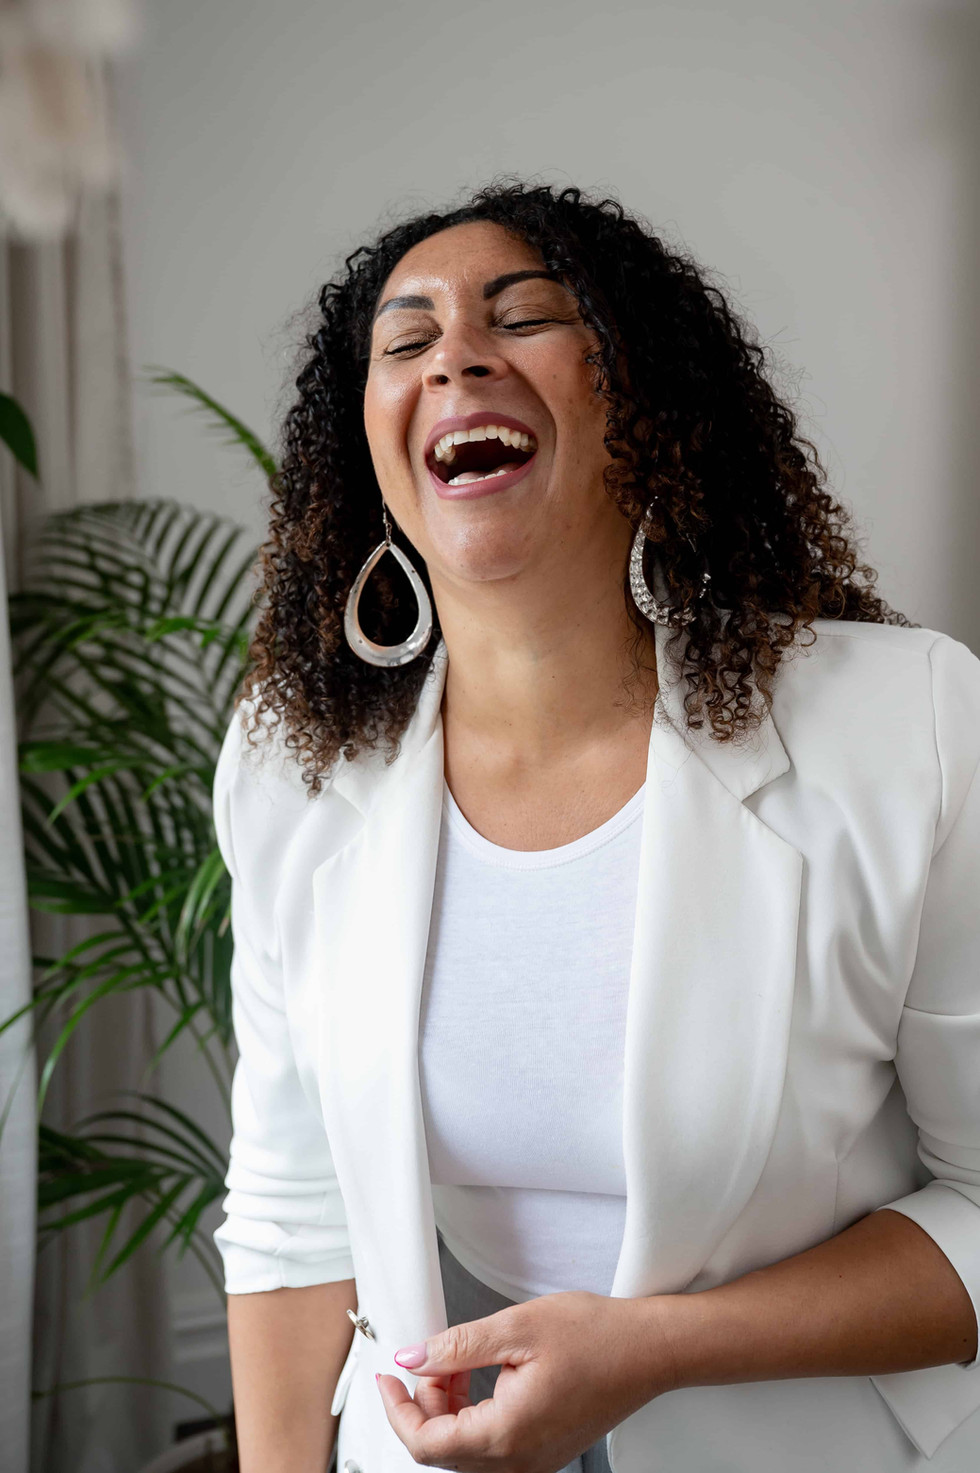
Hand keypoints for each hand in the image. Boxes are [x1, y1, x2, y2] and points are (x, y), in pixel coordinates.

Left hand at [375, 1289, 675, 1471]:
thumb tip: (412, 1358)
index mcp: (507, 1435)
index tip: (386, 1379)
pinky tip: (480, 1375)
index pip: (425, 1445)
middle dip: (424, 1403)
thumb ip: (456, 1347)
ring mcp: (533, 1460)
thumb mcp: (516, 1328)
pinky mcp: (543, 1451)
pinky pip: (491, 1445)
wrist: (650, 1350)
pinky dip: (473, 1412)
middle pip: (443, 1450)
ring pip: (466, 1448)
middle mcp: (519, 1461)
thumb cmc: (597, 1336)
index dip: (396, 1410)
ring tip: (456, 1361)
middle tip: (429, 1357)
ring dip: (448, 1408)